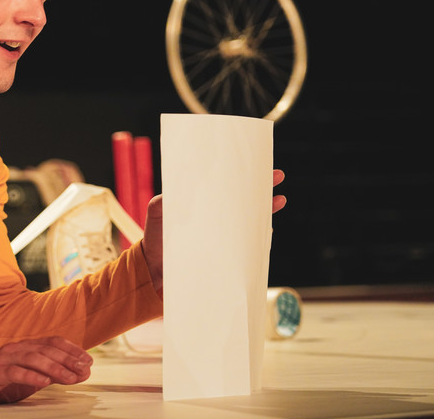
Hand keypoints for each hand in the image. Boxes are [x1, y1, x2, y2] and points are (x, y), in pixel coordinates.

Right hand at [0, 336, 92, 405]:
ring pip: (33, 358)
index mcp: (26, 346)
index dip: (72, 349)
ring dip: (54, 368)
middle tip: (84, 368)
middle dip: (68, 359)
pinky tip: (44, 382)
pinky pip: (14, 372)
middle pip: (46, 350)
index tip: (88, 360)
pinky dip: (30, 376)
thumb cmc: (3, 381)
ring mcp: (4, 358)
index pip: (53, 342)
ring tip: (70, 377)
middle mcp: (16, 348)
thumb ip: (53, 374)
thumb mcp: (31, 377)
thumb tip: (79, 373)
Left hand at [141, 170, 286, 298]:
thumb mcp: (156, 214)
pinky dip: (259, 236)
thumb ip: (162, 204)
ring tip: (279, 200)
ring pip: (250, 219)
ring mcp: (223, 235)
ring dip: (265, 210)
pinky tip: (267, 229)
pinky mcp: (225, 253)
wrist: (154, 269)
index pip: (226, 185)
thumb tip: (170, 196)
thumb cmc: (155, 238)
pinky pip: (247, 243)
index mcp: (203, 203)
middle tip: (277, 175)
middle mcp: (216, 218)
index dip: (241, 174)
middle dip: (262, 186)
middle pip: (244, 199)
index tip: (255, 163)